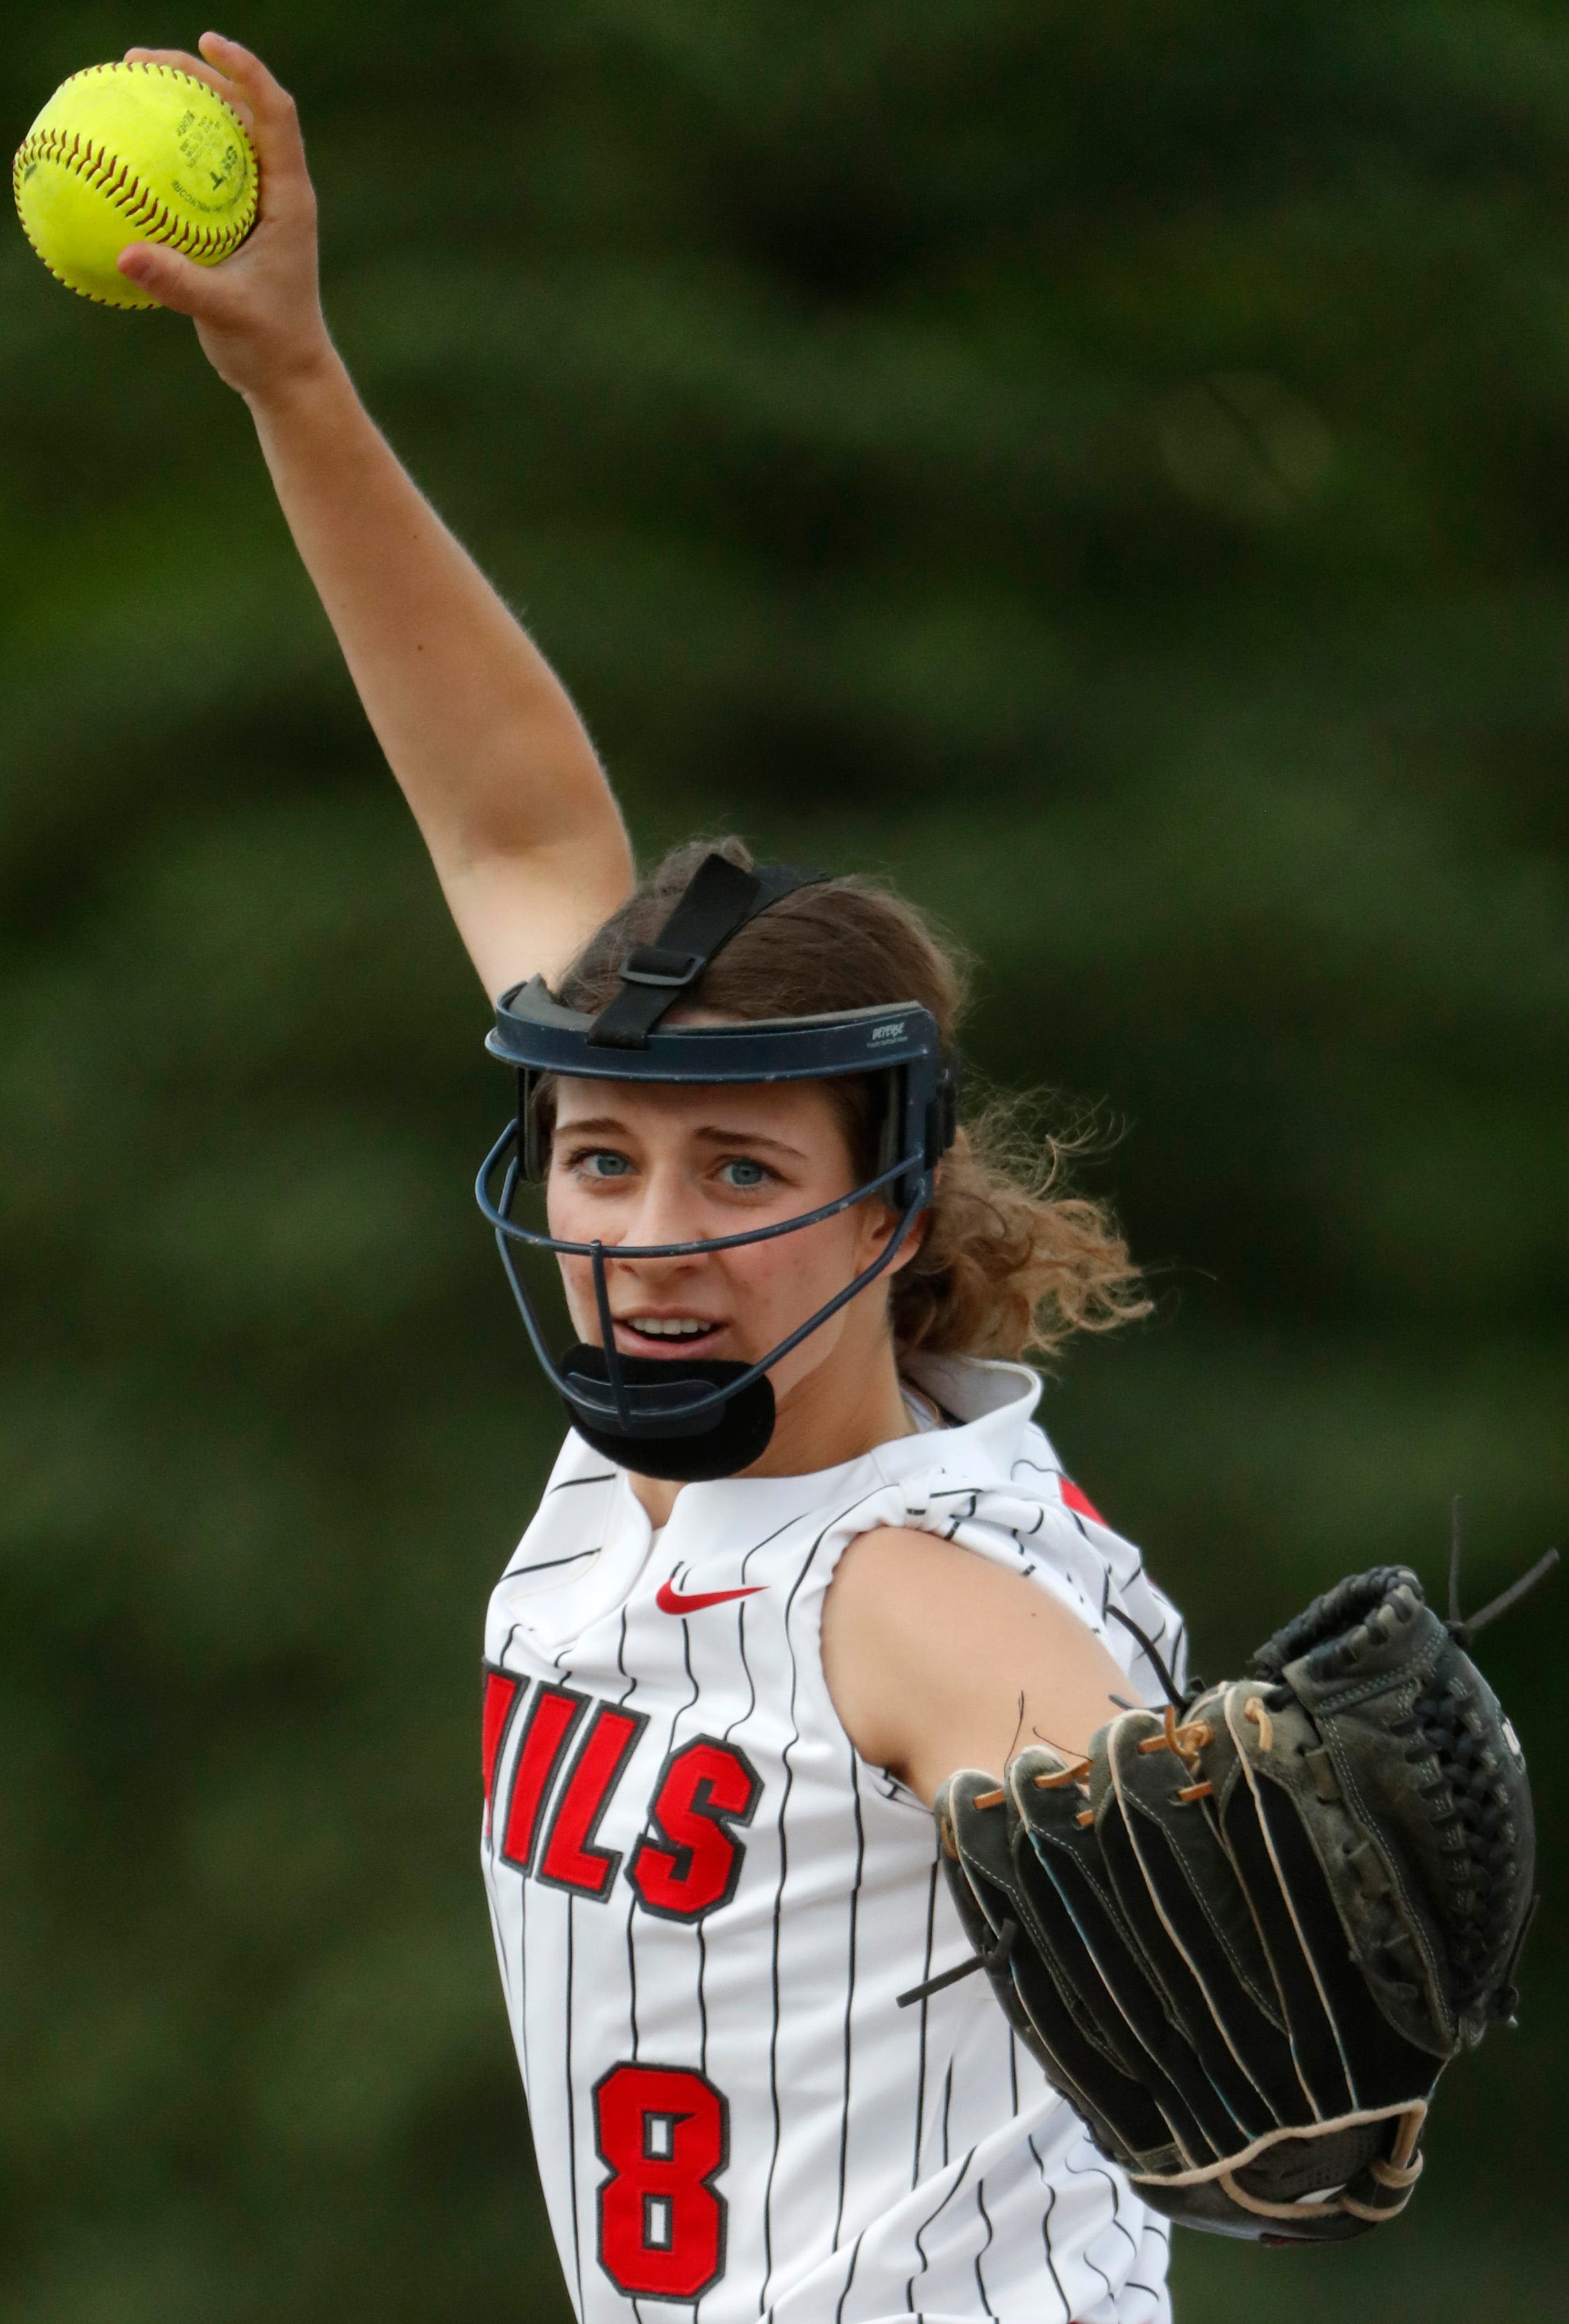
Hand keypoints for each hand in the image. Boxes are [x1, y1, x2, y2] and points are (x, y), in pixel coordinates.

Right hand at [117, 33, 333, 403]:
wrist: (288, 376)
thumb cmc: (268, 345)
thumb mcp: (223, 314)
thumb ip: (178, 283)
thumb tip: (125, 254)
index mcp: (288, 199)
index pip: (275, 115)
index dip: (246, 70)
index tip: (209, 41)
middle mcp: (276, 193)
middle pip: (241, 111)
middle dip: (197, 75)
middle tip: (141, 60)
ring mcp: (257, 207)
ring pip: (221, 139)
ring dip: (181, 108)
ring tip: (130, 87)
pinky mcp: (236, 225)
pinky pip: (201, 175)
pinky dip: (170, 155)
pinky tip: (129, 152)